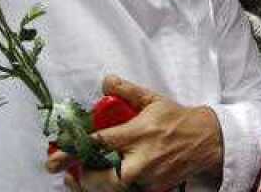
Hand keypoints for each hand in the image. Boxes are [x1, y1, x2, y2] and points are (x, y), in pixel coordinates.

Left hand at [46, 75, 222, 190]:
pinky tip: (100, 184)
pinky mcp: (153, 189)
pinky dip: (110, 190)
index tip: (54, 160)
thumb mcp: (152, 100)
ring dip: (91, 186)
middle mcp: (142, 159)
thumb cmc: (177, 119)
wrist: (207, 140)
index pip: (98, 143)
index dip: (72, 151)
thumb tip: (106, 80)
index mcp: (138, 133)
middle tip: (68, 172)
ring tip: (77, 180)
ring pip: (111, 189)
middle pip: (102, 177)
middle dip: (82, 177)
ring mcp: (148, 177)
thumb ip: (127, 91)